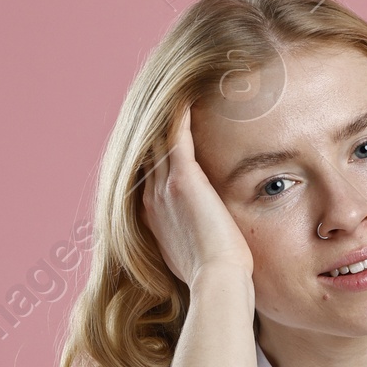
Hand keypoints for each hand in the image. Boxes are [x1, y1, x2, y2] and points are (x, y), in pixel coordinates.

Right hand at [140, 104, 253, 288]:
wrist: (217, 282)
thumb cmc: (215, 278)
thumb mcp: (195, 258)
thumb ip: (192, 241)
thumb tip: (205, 243)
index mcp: (152, 215)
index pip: (150, 171)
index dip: (155, 151)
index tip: (163, 132)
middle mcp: (151, 197)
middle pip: (148, 149)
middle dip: (155, 125)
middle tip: (163, 96)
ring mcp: (163, 186)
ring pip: (159, 136)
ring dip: (166, 111)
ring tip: (175, 84)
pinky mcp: (183, 178)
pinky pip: (177, 132)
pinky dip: (180, 110)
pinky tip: (187, 88)